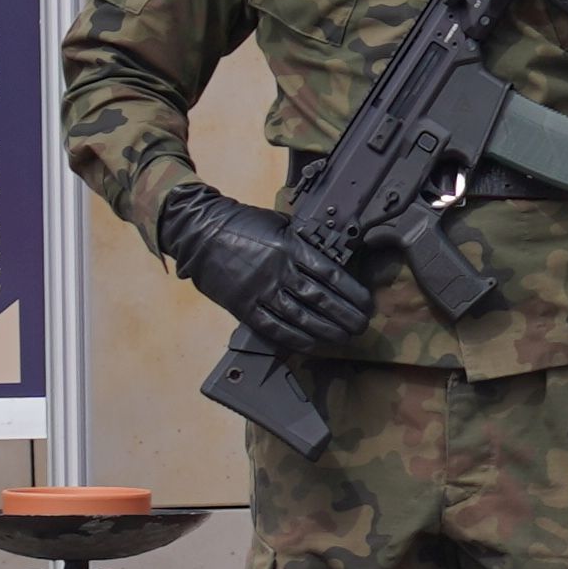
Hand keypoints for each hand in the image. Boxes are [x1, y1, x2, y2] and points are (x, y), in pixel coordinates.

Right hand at [160, 185, 367, 356]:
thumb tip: (331, 258)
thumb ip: (304, 242)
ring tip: (344, 338)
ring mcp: (260, 291)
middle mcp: (278, 271)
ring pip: (300, 317)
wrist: (200, 233)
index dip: (353, 293)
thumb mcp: (279, 224)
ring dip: (326, 331)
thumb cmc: (243, 224)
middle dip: (346, 316)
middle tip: (361, 327)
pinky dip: (295, 339)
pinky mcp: (243, 307)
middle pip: (320, 300)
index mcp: (290, 248)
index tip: (367, 304)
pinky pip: (273, 328)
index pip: (331, 275)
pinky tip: (313, 344)